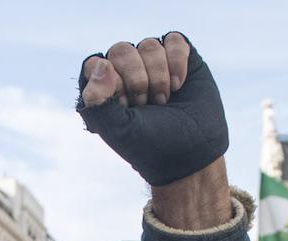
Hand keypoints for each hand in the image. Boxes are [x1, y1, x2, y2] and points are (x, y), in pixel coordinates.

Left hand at [77, 33, 227, 188]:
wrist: (192, 152)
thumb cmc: (151, 145)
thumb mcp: (119, 129)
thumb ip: (98, 100)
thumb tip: (101, 64)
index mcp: (104, 89)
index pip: (95, 65)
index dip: (112, 84)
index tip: (127, 108)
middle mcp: (126, 72)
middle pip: (121, 50)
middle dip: (137, 80)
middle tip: (148, 105)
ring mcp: (152, 63)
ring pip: (149, 45)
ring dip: (159, 76)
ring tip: (164, 100)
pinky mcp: (179, 58)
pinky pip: (174, 40)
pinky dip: (177, 62)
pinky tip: (179, 85)